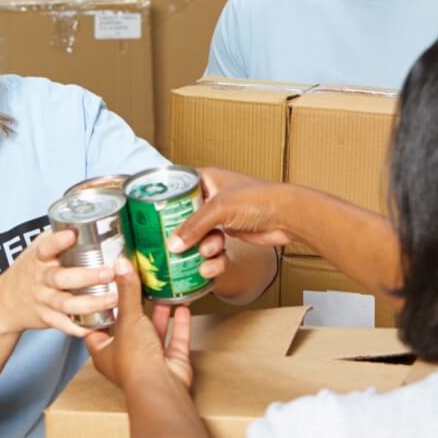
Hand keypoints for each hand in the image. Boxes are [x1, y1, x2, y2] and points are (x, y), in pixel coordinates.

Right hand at [0, 228, 117, 338]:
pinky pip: (65, 325)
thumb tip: (82, 219)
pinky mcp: (47, 318)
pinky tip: (98, 325)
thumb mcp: (36, 251)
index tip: (71, 235)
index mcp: (38, 259)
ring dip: (91, 302)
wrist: (5, 303)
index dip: (57, 241)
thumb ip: (56, 238)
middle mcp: (41, 280)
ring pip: (67, 304)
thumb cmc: (28, 272)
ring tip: (113, 298)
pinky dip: (80, 327)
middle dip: (86, 276)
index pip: (46, 248)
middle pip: (61, 278)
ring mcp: (44, 300)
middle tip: (109, 272)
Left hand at [85, 257, 192, 390]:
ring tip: (162, 290)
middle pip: (129, 327)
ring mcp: (149, 360)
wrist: (161, 386)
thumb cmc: (134, 360)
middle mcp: (126, 357)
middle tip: (137, 284)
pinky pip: (175, 338)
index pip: (97, 326)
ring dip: (159, 312)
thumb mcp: (127, 318)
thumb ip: (127, 291)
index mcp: (104, 351)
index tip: (105, 290)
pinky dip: (179, 323)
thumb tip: (122, 265)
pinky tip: (182, 306)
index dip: (100, 309)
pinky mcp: (170, 362)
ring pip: (153, 332)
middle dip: (135, 307)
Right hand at [168, 167, 295, 252]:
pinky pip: (211, 244)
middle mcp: (211, 195)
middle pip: (183, 215)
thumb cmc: (258, 200)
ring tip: (212, 248)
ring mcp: (220, 214)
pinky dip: (211, 253)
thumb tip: (173, 244)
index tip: (150, 216)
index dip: (163, 201)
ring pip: (197, 233)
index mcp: (206, 178)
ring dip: (201, 246)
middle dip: (180, 232)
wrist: (286, 216)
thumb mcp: (219, 209)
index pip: (176, 187)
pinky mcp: (228, 231)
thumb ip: (193, 226)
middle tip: (171, 245)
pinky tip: (213, 260)